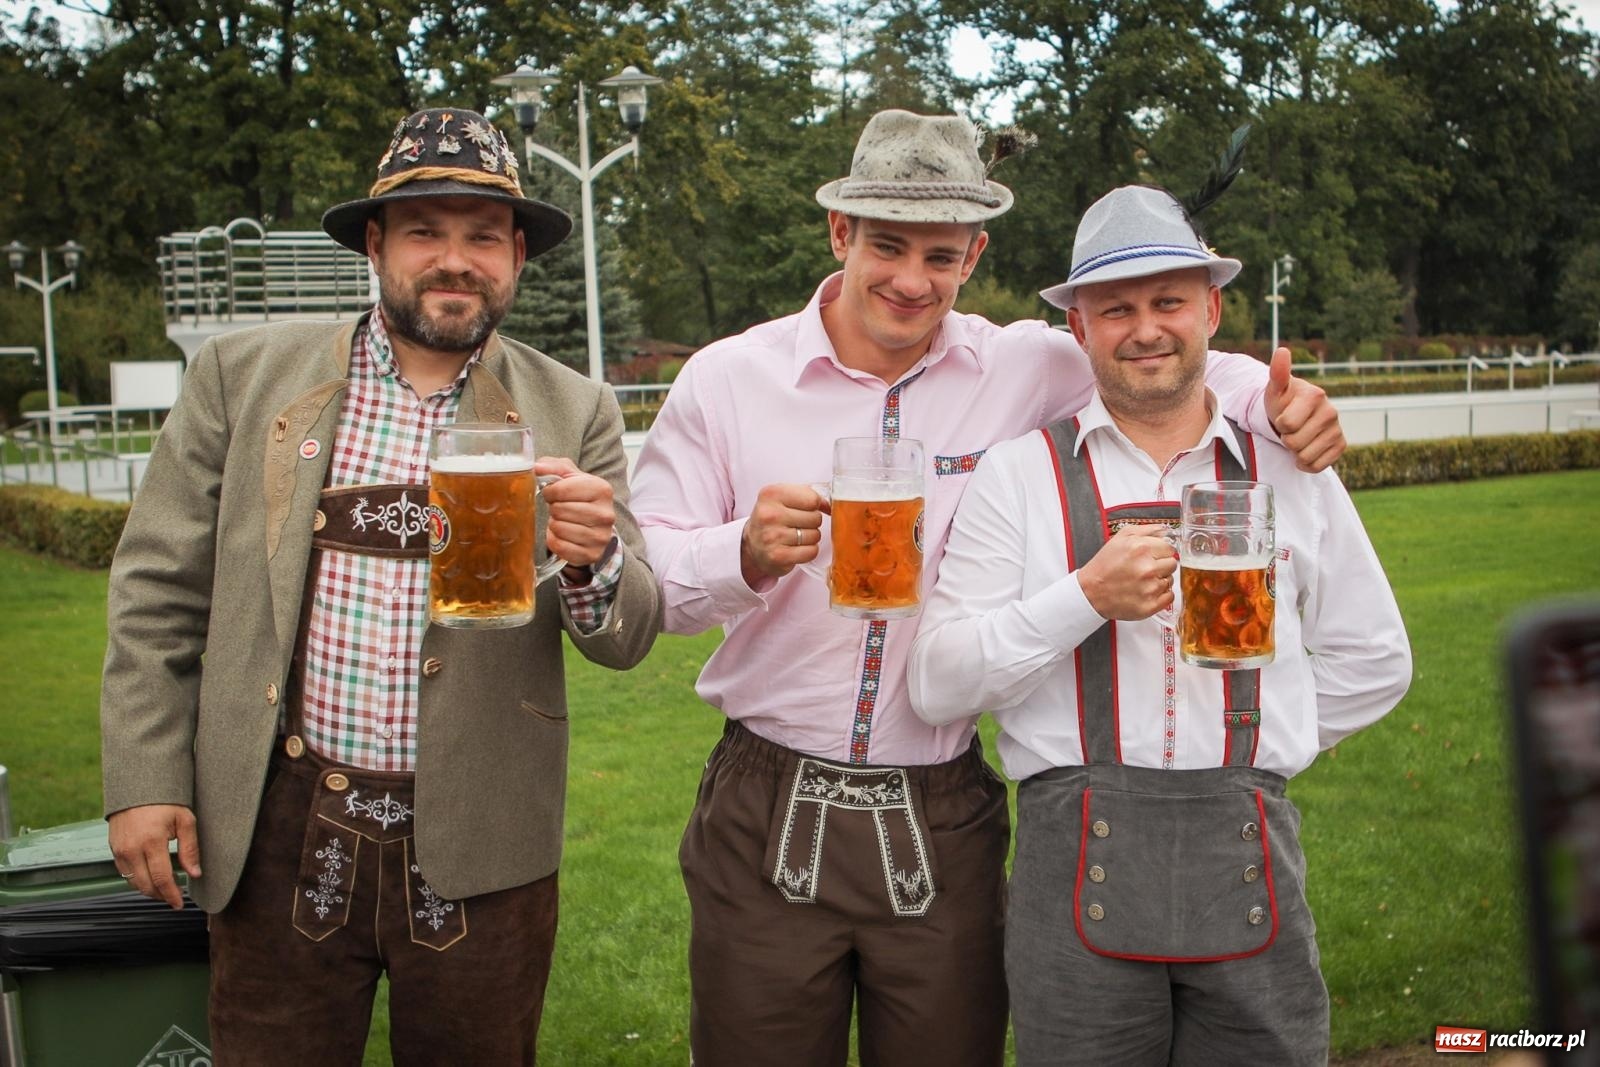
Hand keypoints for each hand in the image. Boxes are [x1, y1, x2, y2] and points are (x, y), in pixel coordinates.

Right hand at [108, 804, 200, 909]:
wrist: (138, 786)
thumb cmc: (165, 801)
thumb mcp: (185, 820)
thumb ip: (190, 848)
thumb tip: (195, 874)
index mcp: (151, 842)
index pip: (162, 878)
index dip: (171, 895)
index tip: (179, 904)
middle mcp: (131, 849)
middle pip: (145, 885)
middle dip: (161, 895)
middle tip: (175, 898)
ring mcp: (119, 850)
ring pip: (133, 882)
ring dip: (149, 890)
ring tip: (166, 889)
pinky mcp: (113, 848)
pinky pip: (124, 873)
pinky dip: (137, 880)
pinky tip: (151, 877)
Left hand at [535, 457, 615, 567]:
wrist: (595, 525)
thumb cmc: (579, 497)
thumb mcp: (570, 476)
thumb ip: (553, 466)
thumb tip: (538, 467)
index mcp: (602, 489)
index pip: (560, 489)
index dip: (550, 491)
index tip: (554, 494)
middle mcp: (605, 514)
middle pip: (559, 510)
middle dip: (554, 509)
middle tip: (561, 509)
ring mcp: (600, 536)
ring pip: (559, 529)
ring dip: (555, 524)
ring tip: (564, 521)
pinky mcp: (592, 554)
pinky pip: (559, 546)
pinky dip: (555, 540)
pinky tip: (564, 535)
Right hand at [741, 482, 828, 586]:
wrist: (752, 545)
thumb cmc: (773, 519)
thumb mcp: (784, 498)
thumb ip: (809, 494)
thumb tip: (835, 503)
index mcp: (771, 494)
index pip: (812, 498)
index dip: (815, 505)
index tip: (807, 509)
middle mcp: (769, 514)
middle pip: (815, 517)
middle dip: (812, 522)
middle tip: (798, 525)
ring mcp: (772, 536)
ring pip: (815, 535)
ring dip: (810, 538)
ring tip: (795, 537)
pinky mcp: (778, 556)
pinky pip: (811, 552)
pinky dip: (808, 551)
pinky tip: (796, 549)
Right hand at [1077, 523, 1176, 621]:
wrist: (1090, 592)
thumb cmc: (1104, 566)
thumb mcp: (1120, 538)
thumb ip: (1146, 530)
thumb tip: (1166, 530)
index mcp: (1141, 548)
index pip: (1170, 548)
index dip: (1161, 551)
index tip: (1153, 556)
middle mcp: (1147, 568)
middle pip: (1173, 564)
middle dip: (1161, 565)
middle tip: (1146, 568)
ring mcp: (1150, 588)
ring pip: (1170, 580)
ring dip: (1159, 580)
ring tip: (1142, 581)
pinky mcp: (1150, 605)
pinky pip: (1169, 597)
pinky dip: (1161, 595)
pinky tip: (1146, 591)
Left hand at [1265, 347, 1345, 471]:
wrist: (1294, 415)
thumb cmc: (1283, 402)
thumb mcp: (1276, 388)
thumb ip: (1278, 372)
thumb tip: (1282, 351)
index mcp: (1315, 395)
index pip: (1287, 424)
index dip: (1279, 424)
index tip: (1283, 416)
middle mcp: (1331, 411)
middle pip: (1294, 443)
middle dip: (1286, 439)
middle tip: (1290, 429)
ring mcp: (1337, 429)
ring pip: (1305, 457)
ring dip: (1295, 452)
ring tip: (1298, 437)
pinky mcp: (1340, 445)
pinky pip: (1317, 466)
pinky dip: (1306, 463)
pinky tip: (1306, 449)